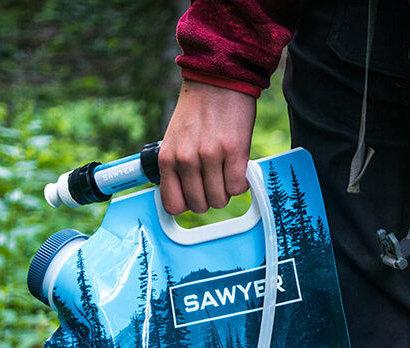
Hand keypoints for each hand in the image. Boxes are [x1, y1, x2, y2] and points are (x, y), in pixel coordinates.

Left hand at [159, 79, 257, 214]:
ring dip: (226, 191)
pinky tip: (239, 170)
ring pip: (220, 199)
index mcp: (168, 158)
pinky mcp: (234, 152)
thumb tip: (186, 193)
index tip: (194, 198)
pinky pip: (238, 187)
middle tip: (215, 182)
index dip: (187, 205)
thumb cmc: (198, 109)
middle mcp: (187, 160)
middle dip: (209, 198)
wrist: (218, 79)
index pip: (173, 204)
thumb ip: (178, 165)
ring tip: (227, 174)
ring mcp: (211, 157)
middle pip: (200, 205)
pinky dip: (241, 184)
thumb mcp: (176, 138)